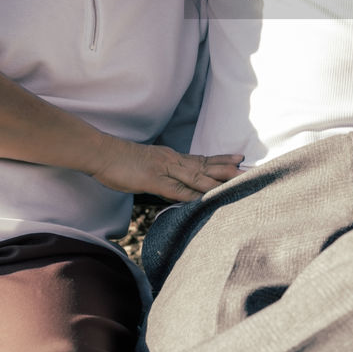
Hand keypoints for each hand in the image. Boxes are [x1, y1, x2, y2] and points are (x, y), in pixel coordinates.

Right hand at [89, 139, 243, 202]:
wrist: (102, 153)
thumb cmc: (122, 162)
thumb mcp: (149, 165)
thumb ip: (164, 174)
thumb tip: (177, 184)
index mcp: (172, 158)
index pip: (202, 159)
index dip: (221, 160)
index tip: (240, 159)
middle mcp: (172, 161)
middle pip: (205, 165)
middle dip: (228, 169)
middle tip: (250, 170)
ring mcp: (163, 169)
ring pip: (196, 175)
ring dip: (217, 179)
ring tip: (236, 180)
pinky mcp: (152, 180)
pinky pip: (175, 188)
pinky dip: (191, 194)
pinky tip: (204, 198)